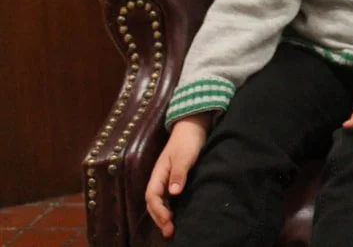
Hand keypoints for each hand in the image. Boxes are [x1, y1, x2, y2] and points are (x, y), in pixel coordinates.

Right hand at [145, 114, 209, 238]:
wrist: (193, 127)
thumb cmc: (187, 141)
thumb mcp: (184, 156)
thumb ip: (178, 173)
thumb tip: (173, 192)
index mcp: (158, 173)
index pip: (152, 196)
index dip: (158, 210)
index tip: (168, 220)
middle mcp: (160, 179)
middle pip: (154, 203)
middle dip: (159, 218)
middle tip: (169, 232)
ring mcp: (167, 179)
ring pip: (161, 202)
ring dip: (164, 216)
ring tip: (171, 229)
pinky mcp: (176, 179)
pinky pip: (168, 198)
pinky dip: (170, 209)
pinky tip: (177, 216)